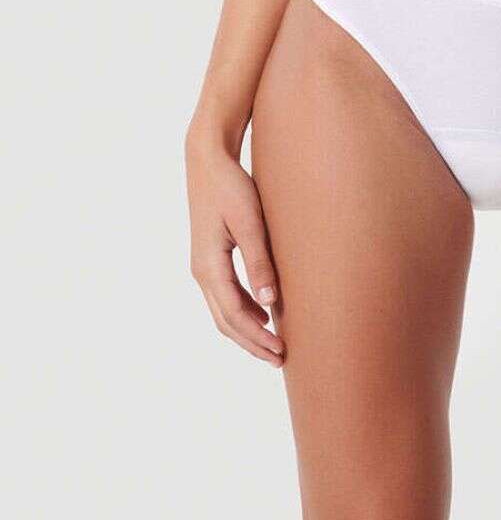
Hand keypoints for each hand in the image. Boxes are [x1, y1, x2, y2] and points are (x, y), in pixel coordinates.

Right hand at [186, 134, 284, 366]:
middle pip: (226, 321)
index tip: (280, 351)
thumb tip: (270, 300)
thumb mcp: (250, 222)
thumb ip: (259, 260)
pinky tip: (264, 312)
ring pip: (224, 310)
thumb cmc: (232, 187)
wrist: (208, 160)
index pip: (235, 315)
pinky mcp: (210, 256)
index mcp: (209, 266)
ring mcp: (203, 265)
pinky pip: (225, 294)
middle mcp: (201, 271)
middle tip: (280, 358)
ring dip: (247, 329)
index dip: (257, 337)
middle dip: (252, 342)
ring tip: (273, 343)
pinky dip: (243, 310)